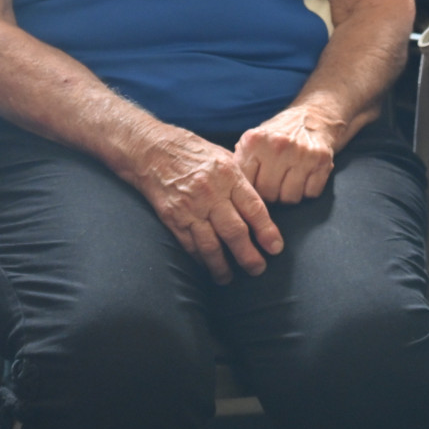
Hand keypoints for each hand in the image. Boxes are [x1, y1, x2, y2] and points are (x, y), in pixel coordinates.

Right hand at [128, 127, 284, 282]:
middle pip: (235, 232)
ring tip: (230, 278)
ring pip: (211, 246)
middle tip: (258, 269)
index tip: (275, 249)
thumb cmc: (194, 153)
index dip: (267, 232)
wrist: (153, 150)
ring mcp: (190, 208)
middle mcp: (211, 193)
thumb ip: (242, 182)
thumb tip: (261, 208)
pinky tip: (208, 267)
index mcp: (229, 176)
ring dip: (223, 266)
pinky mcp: (173, 218)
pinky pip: (190, 245)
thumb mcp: (224, 158)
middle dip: (249, 256)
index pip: (254, 209)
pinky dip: (201, 260)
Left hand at [236, 104, 340, 203]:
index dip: (252, 189)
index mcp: (255, 141)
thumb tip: (231, 190)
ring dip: (289, 194)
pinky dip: (308, 190)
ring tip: (289, 179)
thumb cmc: (278, 134)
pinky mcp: (321, 160)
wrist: (313, 116)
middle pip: (268, 195)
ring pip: (290, 198)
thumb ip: (241, 162)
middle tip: (274, 182)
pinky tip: (305, 176)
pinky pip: (311, 194)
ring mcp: (302, 153)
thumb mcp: (253, 140)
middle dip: (271, 194)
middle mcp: (278, 146)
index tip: (258, 184)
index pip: (247, 184)